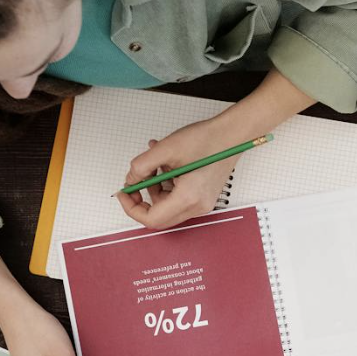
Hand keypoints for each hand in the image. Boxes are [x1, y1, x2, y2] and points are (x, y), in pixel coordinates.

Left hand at [117, 125, 241, 230]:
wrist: (232, 136)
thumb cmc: (207, 140)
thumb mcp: (166, 149)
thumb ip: (141, 166)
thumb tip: (131, 179)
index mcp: (188, 198)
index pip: (152, 219)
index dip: (132, 208)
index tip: (125, 193)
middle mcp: (197, 206)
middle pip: (159, 217)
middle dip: (142, 201)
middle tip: (134, 183)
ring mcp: (201, 204)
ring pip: (167, 207)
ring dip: (154, 189)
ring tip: (154, 164)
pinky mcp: (202, 197)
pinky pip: (177, 199)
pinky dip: (166, 185)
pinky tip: (166, 165)